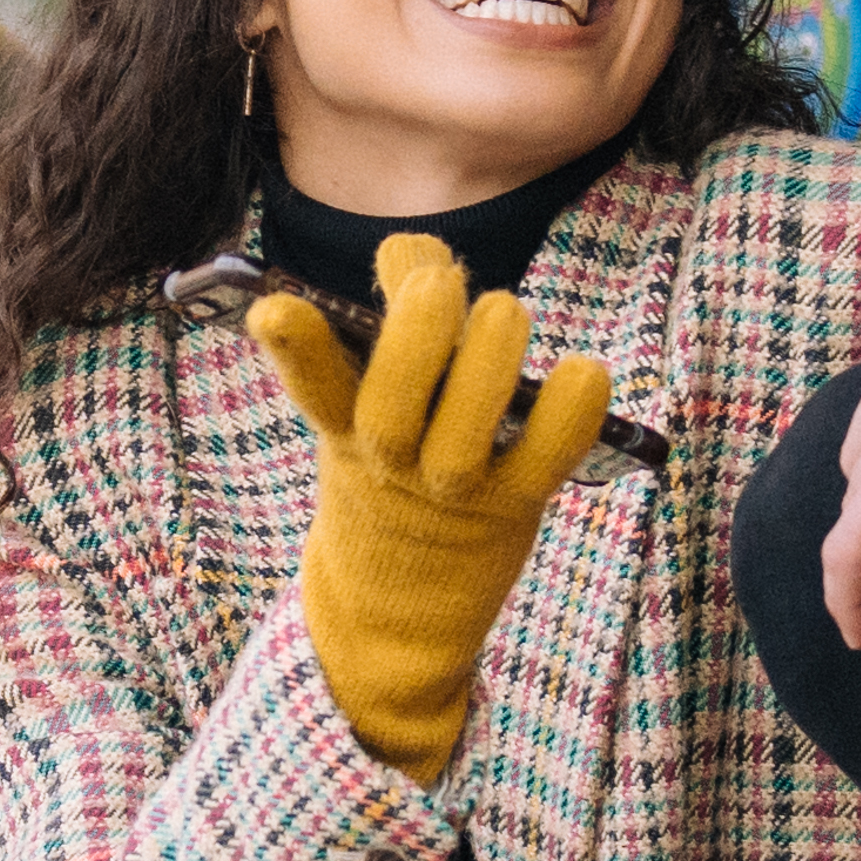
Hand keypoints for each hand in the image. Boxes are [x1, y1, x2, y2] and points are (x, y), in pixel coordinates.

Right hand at [247, 232, 615, 782]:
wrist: (396, 610)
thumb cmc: (387, 477)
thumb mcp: (361, 414)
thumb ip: (386, 331)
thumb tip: (413, 251)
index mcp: (343, 432)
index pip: (312, 386)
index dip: (295, 347)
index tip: (277, 308)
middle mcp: (391, 465)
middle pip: (392, 408)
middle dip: (416, 339)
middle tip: (438, 282)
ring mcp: (452, 494)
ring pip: (464, 440)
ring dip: (485, 367)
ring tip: (504, 311)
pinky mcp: (511, 511)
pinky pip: (544, 463)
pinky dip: (568, 418)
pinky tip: (583, 372)